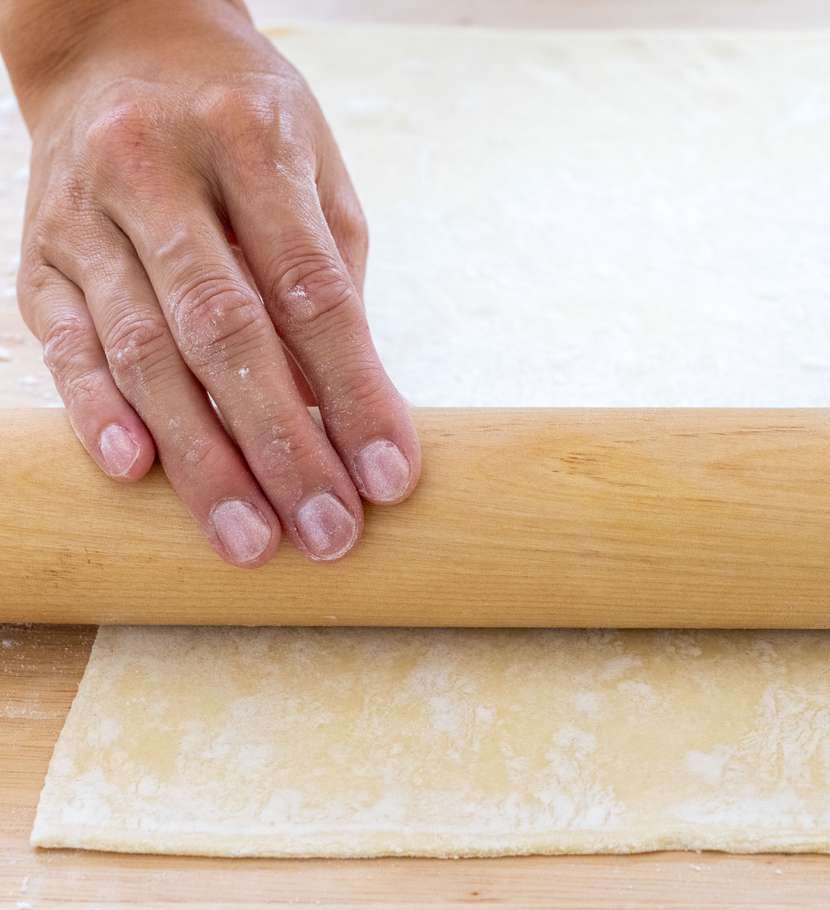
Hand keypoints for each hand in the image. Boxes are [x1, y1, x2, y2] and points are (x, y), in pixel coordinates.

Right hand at [4, 0, 419, 565]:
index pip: (312, 290)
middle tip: (326, 532)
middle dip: (282, 446)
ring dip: (201, 459)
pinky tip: (135, 474)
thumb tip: (348, 409)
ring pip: (144, 351)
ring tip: (251, 540)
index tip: (391, 475)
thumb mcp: (314, 170)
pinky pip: (65, 342)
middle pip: (225, 332)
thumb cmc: (244, 122)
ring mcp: (84, 213)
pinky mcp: (37, 253)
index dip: (355, 391)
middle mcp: (155, 171)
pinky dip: (99, 411)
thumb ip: (330, 279)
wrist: (116, 40)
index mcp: (249, 142)